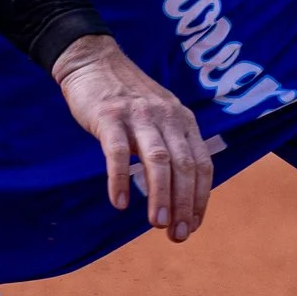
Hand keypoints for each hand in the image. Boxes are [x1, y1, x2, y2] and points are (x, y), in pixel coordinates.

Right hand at [53, 34, 211, 241]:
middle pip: (184, 166)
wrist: (93, 61)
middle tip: (178, 234)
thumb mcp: (160, 117)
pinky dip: (120, 178)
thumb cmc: (127, 98)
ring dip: (160, 195)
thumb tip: (181, 193)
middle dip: (184, 204)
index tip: (194, 225)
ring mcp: (138, 115)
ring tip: (157, 224)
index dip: (201, 198)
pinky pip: (118, 151)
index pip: (203, 165)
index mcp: (184, 121)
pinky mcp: (109, 116)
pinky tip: (120, 202)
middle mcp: (167, 117)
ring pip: (158, 160)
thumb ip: (172, 146)